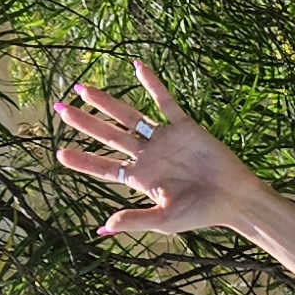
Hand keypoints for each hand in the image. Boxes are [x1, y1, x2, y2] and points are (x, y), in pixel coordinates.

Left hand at [55, 61, 257, 239]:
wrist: (234, 198)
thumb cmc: (201, 213)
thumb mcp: (165, 220)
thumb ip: (135, 220)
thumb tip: (103, 228)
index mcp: (141, 178)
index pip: (106, 167)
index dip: (83, 160)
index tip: (60, 153)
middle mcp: (148, 155)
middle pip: (109, 136)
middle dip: (85, 122)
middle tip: (61, 108)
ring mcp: (164, 139)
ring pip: (129, 117)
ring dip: (107, 102)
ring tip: (84, 89)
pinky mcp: (184, 126)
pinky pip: (165, 102)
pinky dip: (152, 85)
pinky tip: (137, 67)